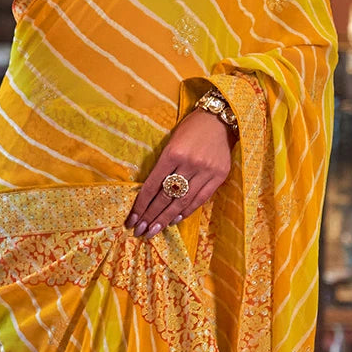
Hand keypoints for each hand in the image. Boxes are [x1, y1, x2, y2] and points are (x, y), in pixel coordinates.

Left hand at [126, 108, 233, 239]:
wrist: (220, 119)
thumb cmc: (191, 129)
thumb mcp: (171, 141)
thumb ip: (163, 166)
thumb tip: (151, 194)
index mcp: (172, 153)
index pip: (152, 185)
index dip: (141, 205)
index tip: (132, 220)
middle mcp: (189, 164)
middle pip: (165, 197)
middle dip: (150, 216)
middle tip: (140, 231)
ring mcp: (206, 171)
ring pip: (182, 201)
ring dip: (166, 218)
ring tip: (154, 230)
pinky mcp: (219, 176)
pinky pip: (200, 199)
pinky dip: (186, 211)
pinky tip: (175, 220)